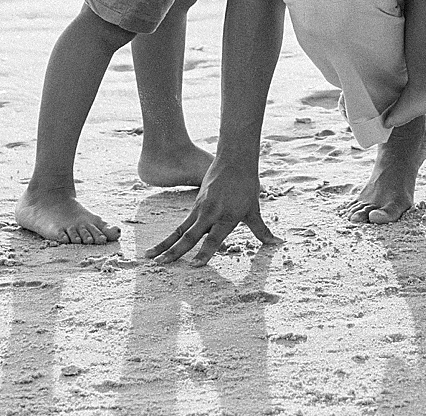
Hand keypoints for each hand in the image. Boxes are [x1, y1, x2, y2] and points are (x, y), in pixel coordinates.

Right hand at [144, 164, 278, 266]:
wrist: (234, 160)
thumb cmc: (247, 185)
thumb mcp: (253, 209)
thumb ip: (260, 229)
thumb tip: (275, 243)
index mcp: (227, 217)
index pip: (214, 239)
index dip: (205, 253)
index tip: (194, 266)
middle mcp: (211, 214)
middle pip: (190, 236)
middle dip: (175, 252)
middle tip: (161, 265)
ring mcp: (200, 210)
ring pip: (179, 231)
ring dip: (164, 245)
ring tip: (149, 258)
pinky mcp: (195, 206)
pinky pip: (180, 225)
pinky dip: (169, 237)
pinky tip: (158, 247)